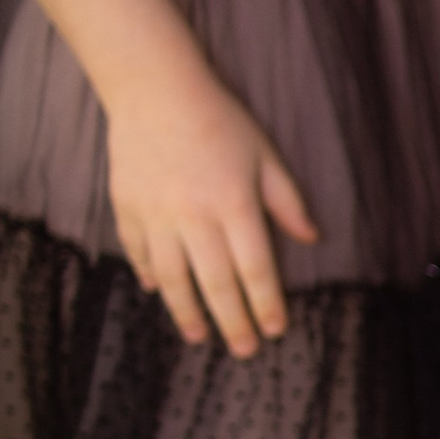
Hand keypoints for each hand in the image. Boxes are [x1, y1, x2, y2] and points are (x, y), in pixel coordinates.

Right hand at [106, 64, 318, 355]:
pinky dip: (148, 274)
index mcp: (234, 204)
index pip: (255, 268)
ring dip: (187, 311)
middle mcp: (194, 216)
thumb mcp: (264, 155)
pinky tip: (158, 293)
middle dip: (232, 322)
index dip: (266, 304)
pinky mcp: (127, 206)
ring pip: (173, 278)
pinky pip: (138, 251)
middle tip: (244, 351)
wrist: (153, 87)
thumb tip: (312, 239)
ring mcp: (156, 214)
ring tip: (200, 336)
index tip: (275, 330)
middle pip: (216, 283)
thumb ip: (287, 201)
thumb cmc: (218, 119)